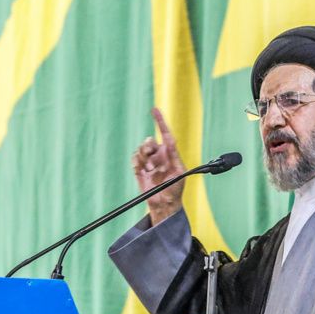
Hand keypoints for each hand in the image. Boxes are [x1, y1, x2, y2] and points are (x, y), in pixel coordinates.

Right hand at [132, 107, 185, 224]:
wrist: (164, 203)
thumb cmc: (175, 188)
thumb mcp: (179, 171)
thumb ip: (174, 155)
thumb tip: (169, 140)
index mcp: (169, 152)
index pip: (165, 133)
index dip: (160, 120)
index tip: (154, 110)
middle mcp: (158, 154)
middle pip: (149, 140)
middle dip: (149, 148)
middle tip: (153, 163)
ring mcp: (148, 161)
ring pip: (141, 149)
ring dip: (145, 160)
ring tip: (151, 171)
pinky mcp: (139, 168)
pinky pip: (135, 158)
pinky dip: (138, 163)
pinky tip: (143, 171)